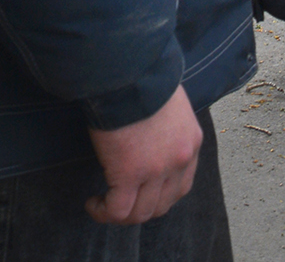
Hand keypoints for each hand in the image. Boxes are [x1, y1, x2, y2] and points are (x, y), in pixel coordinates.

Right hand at [87, 84, 201, 224]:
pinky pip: (117, 210)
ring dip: (119, 214)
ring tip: (102, 204)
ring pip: (140, 213)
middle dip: (139, 209)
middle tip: (119, 201)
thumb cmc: (144, 78)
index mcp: (192, 142)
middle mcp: (180, 160)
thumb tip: (152, 139)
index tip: (140, 192)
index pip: (181, 186)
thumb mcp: (170, 105)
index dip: (158, 196)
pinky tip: (92, 203)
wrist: (129, 70)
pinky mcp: (130, 173)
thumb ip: (168, 129)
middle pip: (162, 205)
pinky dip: (103, 212)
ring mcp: (157, 169)